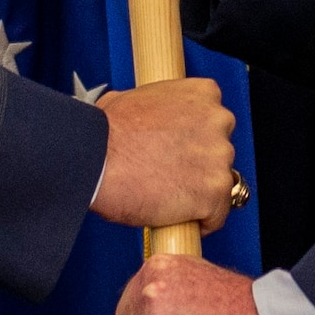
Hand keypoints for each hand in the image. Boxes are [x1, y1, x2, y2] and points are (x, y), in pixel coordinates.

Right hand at [92, 78, 235, 232]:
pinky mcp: (216, 192)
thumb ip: (158, 107)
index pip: (213, 120)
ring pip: (219, 183)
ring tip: (168, 197)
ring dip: (198, 192)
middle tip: (170, 174)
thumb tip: (151, 116)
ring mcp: (219, 157)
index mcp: (202, 94)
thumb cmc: (106, 134)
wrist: (95, 161)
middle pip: (219, 151)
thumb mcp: (132, 99)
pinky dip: (201, 220)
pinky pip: (217, 214)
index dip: (194, 140)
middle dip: (198, 165)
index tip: (179, 152)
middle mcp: (218, 121)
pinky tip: (178, 217)